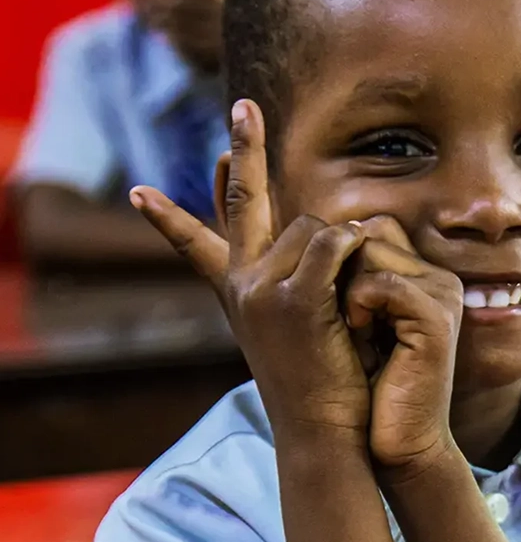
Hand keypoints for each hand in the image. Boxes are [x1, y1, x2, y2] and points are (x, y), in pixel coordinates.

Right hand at [129, 99, 371, 440]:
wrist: (326, 435)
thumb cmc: (325, 387)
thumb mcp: (302, 330)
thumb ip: (305, 283)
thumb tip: (331, 237)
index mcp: (239, 295)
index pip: (198, 244)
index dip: (170, 218)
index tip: (137, 193)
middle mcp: (242, 285)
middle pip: (245, 201)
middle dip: (244, 149)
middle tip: (244, 106)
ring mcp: (262, 289)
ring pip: (314, 225)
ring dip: (346, 248)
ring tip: (357, 299)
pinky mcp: (295, 299)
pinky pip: (335, 243)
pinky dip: (357, 252)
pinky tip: (363, 283)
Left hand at [343, 217, 463, 472]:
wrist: (395, 442)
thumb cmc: (363, 386)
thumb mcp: (346, 319)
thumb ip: (339, 275)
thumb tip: (299, 237)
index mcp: (420, 274)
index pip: (369, 227)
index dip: (336, 258)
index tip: (332, 307)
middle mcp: (436, 277)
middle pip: (367, 231)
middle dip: (336, 272)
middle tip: (342, 321)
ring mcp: (441, 294)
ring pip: (370, 250)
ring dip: (343, 288)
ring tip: (351, 329)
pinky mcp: (436, 319)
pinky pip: (382, 282)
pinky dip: (358, 305)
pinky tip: (358, 334)